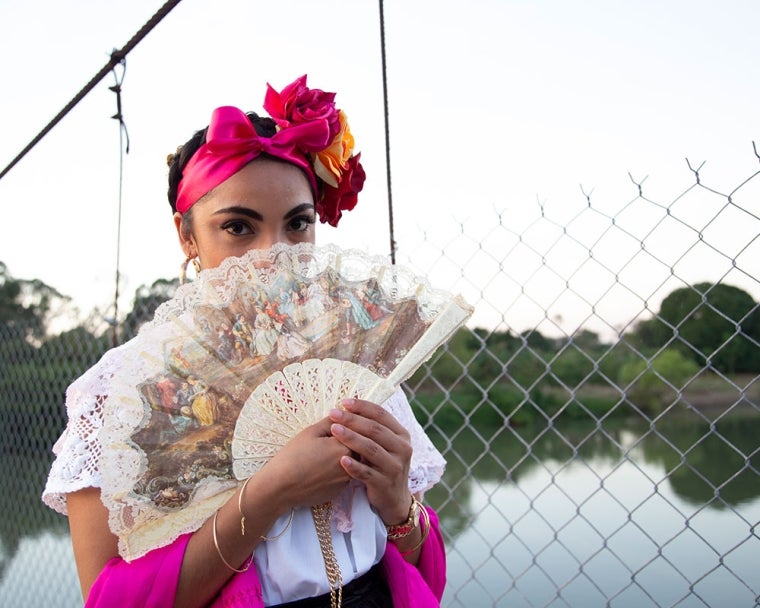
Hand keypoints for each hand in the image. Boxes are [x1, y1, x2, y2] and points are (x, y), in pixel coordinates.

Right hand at [260, 417, 351, 509]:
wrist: (280, 486)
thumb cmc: (293, 456)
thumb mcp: (311, 432)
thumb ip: (331, 422)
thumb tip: (343, 414)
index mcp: (344, 446)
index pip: (355, 432)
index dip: (345, 427)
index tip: (333, 428)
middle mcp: (351, 465)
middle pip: (356, 448)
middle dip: (346, 442)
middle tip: (325, 442)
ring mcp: (345, 480)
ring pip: (351, 463)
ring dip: (343, 456)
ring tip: (322, 455)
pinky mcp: (339, 491)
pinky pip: (343, 476)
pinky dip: (337, 471)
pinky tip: (321, 468)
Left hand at [328, 398, 412, 524]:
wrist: (394, 498)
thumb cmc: (383, 465)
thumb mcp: (385, 445)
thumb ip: (373, 429)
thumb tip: (349, 407)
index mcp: (401, 435)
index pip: (382, 414)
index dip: (363, 407)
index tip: (344, 402)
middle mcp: (402, 449)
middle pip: (375, 430)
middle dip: (353, 420)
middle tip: (334, 414)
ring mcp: (395, 467)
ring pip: (371, 449)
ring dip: (351, 438)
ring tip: (334, 430)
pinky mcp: (385, 484)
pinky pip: (367, 473)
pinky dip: (354, 466)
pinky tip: (341, 460)